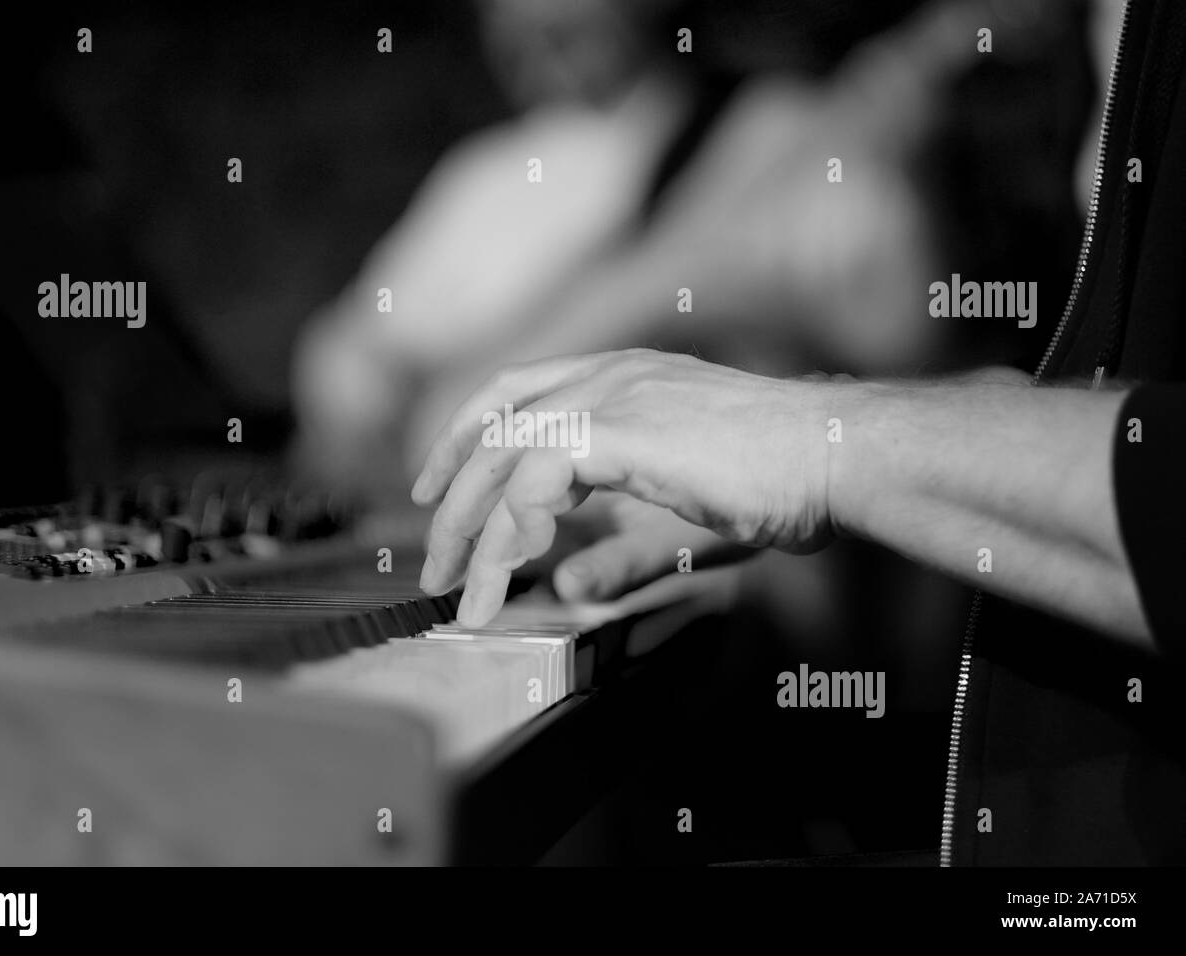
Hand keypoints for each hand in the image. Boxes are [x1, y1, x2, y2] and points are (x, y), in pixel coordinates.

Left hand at [411, 349, 836, 624]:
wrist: (835, 458)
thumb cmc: (774, 485)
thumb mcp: (677, 528)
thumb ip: (617, 552)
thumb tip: (565, 583)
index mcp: (619, 378)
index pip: (513, 393)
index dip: (464, 439)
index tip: (437, 492)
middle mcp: (606, 374)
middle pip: (493, 423)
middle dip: (452, 497)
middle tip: (439, 565)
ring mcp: (614, 393)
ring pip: (504, 452)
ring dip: (473, 525)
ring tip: (463, 588)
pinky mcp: (624, 426)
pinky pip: (537, 476)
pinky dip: (515, 528)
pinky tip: (515, 570)